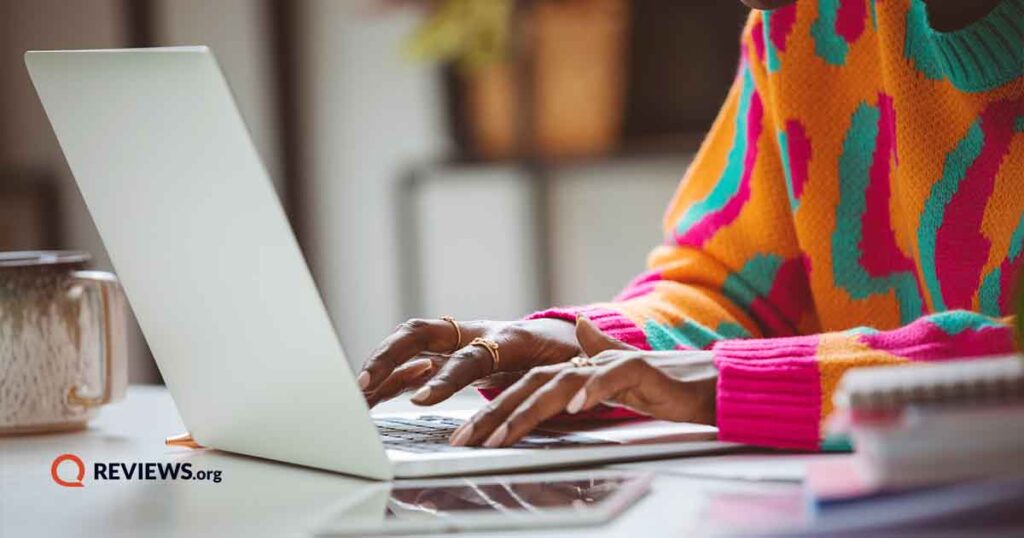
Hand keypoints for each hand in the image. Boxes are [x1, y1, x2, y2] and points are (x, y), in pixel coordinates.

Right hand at [358, 317, 579, 406]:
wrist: (562, 339)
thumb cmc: (571, 351)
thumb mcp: (579, 357)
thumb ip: (578, 355)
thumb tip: (582, 349)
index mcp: (509, 336)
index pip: (470, 356)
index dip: (446, 377)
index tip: (422, 399)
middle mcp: (476, 333)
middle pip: (423, 333)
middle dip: (391, 355)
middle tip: (366, 384)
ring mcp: (459, 341)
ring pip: (410, 344)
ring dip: (381, 364)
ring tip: (356, 391)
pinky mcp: (450, 355)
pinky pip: (413, 363)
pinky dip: (392, 376)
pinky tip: (372, 393)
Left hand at [448, 316, 716, 447]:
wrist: (714, 382)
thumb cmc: (667, 386)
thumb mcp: (621, 378)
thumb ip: (597, 356)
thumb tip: (579, 328)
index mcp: (580, 369)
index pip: (528, 386)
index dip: (495, 408)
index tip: (467, 435)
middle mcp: (590, 362)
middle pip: (533, 383)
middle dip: (495, 413)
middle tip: (467, 439)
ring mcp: (614, 363)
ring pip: (561, 382)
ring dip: (529, 409)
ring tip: (503, 434)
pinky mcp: (642, 369)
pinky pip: (612, 378)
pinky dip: (592, 390)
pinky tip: (574, 408)